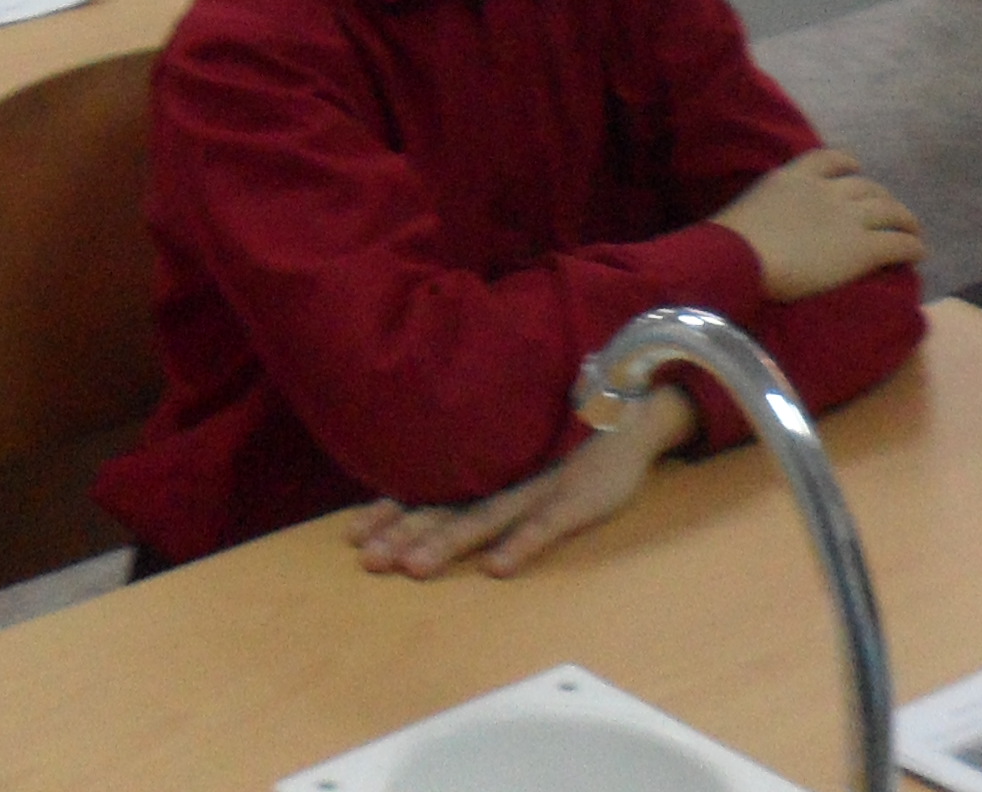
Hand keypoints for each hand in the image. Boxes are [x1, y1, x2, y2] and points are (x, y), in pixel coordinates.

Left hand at [350, 388, 693, 580]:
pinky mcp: (577, 500)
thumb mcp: (515, 455)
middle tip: (370, 562)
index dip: (389, 512)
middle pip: (445, 508)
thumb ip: (474, 474)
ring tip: (415, 568)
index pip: (427, 490)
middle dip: (405, 535)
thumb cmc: (564, 440)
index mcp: (484, 470)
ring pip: (484, 518)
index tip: (352, 536)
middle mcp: (501, 477)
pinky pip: (545, 526)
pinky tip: (498, 570)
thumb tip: (413, 499)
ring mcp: (538, 488)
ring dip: (448, 543)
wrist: (629, 411)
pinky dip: (521, 545)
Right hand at [712, 145, 926, 301]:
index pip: (831, 159)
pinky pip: (897, 243)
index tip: (856, 171)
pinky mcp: (861, 248)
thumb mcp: (748, 208)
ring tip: (912, 231)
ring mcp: (847, 218)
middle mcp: (827, 190)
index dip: (849, 165)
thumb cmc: (731, 241)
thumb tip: (759, 226)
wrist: (740, 257)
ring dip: (905, 220)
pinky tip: (918, 253)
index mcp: (796, 176)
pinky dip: (912, 245)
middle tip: (890, 213)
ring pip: (889, 211)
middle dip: (882, 199)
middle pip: (867, 187)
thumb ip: (766, 209)